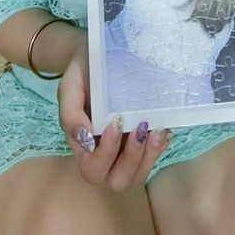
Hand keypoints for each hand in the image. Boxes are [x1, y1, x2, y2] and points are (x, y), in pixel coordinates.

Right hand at [58, 40, 170, 190]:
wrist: (98, 53)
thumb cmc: (82, 71)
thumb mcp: (70, 86)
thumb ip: (70, 113)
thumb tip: (85, 139)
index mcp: (83, 144)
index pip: (93, 168)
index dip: (107, 154)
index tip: (116, 121)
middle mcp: (104, 152)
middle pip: (116, 180)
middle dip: (131, 159)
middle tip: (140, 127)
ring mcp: (124, 148)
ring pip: (137, 174)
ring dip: (149, 156)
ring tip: (156, 130)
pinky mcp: (140, 138)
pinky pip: (152, 155)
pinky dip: (160, 146)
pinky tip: (164, 127)